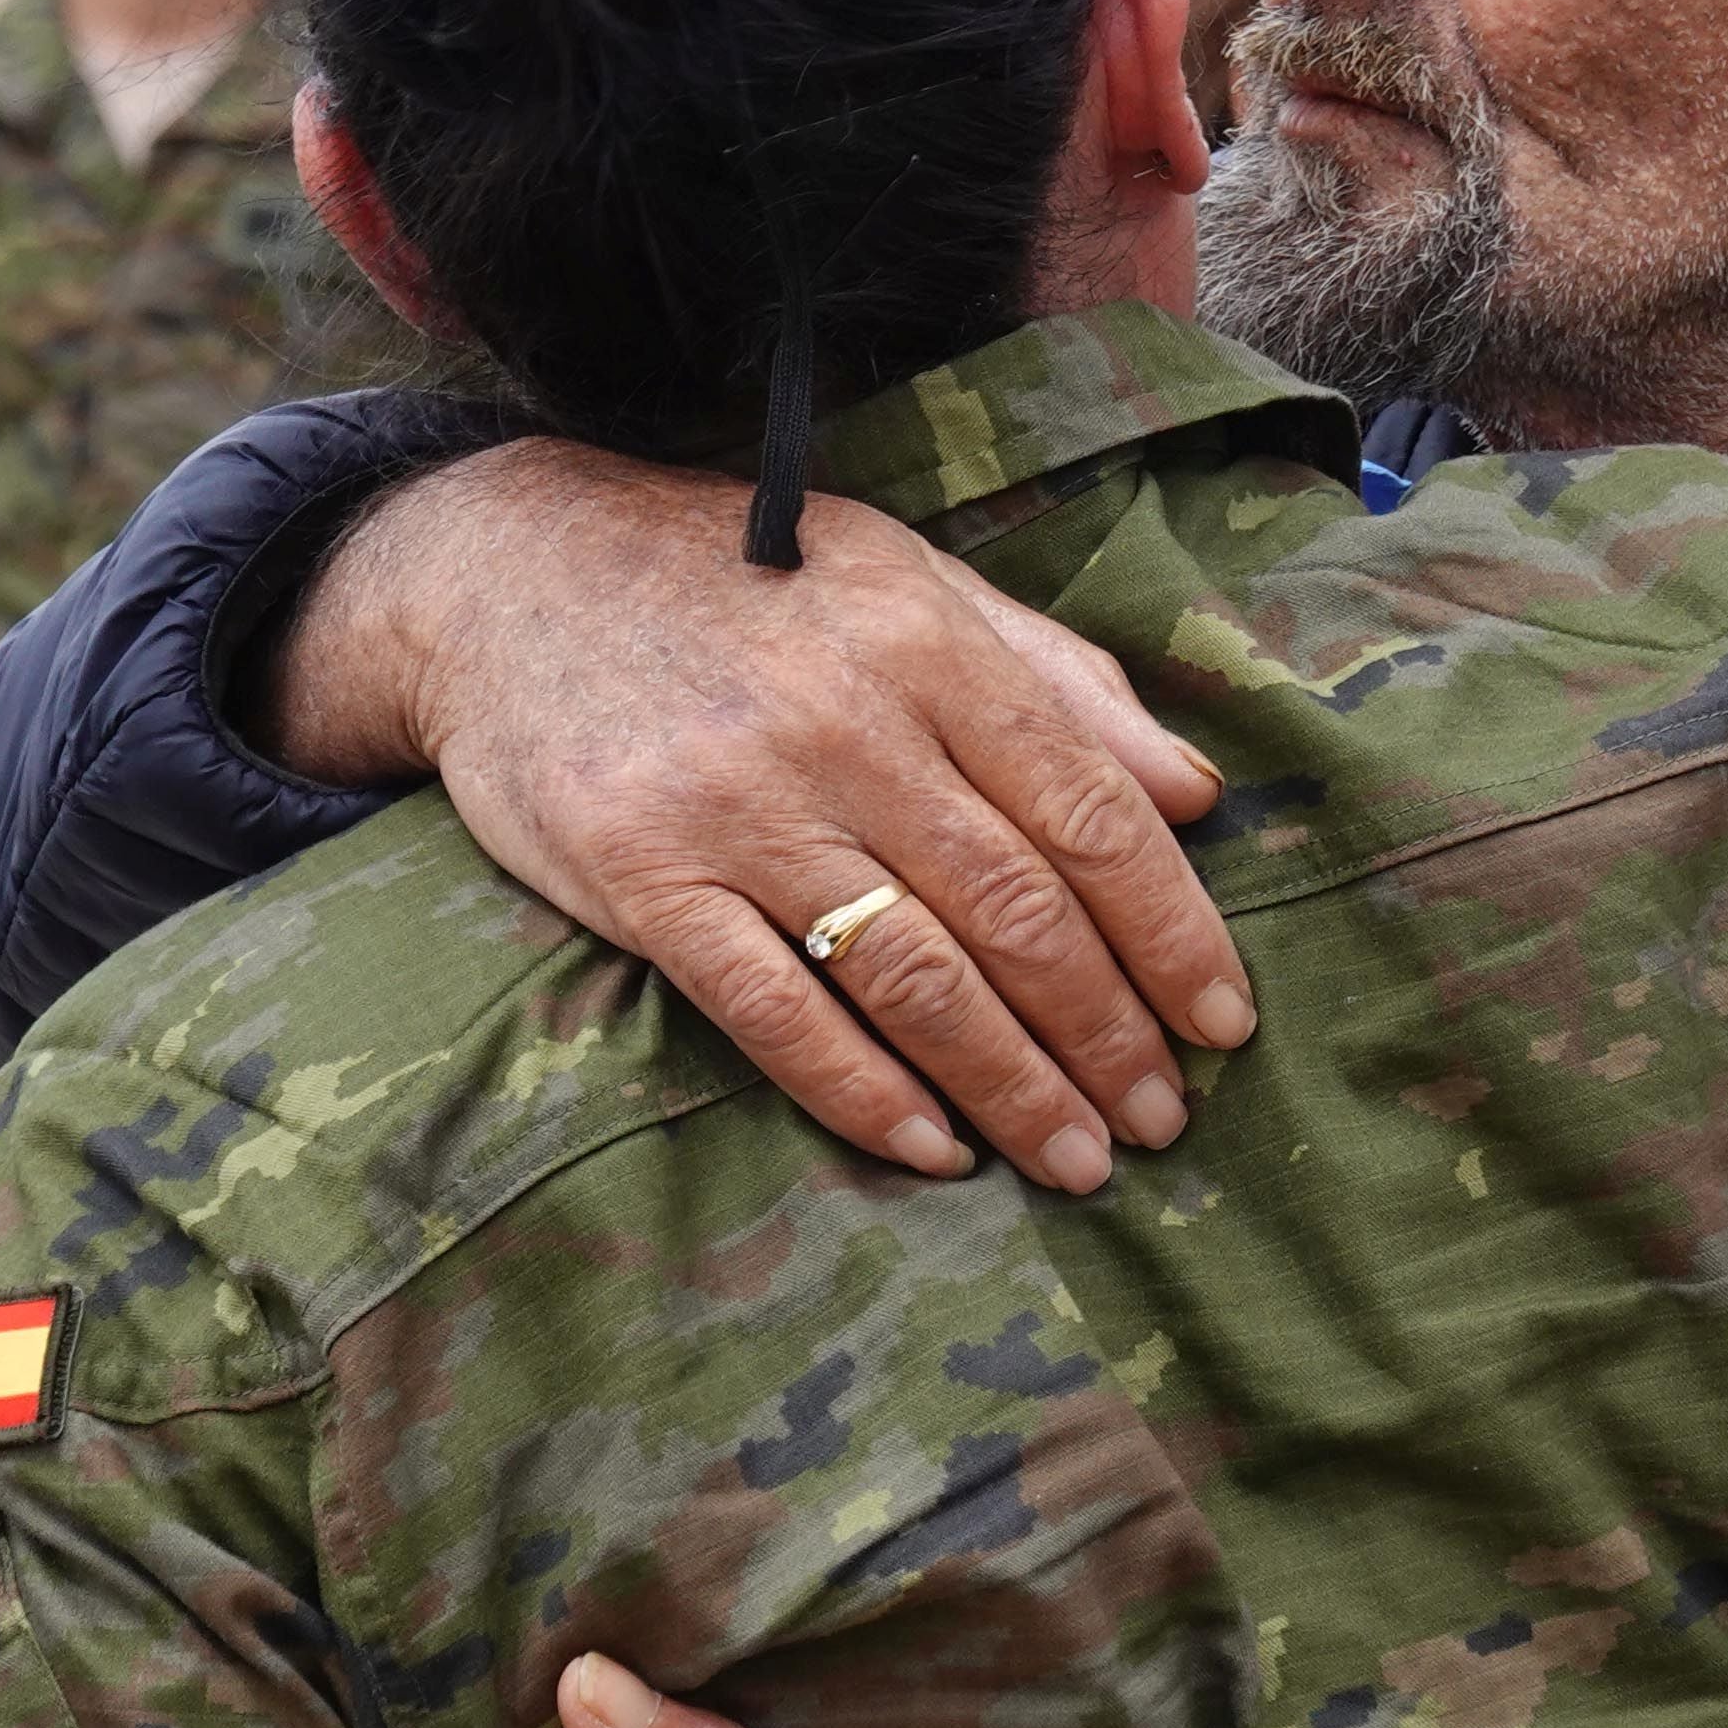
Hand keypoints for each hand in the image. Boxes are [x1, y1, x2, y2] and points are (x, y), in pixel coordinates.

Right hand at [274, 442, 1255, 1194]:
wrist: (503, 567)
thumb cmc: (744, 580)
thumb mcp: (913, 582)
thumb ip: (1060, 685)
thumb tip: (1198, 794)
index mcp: (929, 646)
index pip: (1090, 815)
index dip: (1171, 932)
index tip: (1223, 1022)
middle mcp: (844, 725)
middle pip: (1016, 910)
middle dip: (1108, 1033)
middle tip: (1165, 1121)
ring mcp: (737, 806)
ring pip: (913, 974)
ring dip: (1011, 1083)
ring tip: (1080, 1160)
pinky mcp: (641, 875)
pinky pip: (773, 1009)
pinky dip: (861, 1092)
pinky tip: (931, 1149)